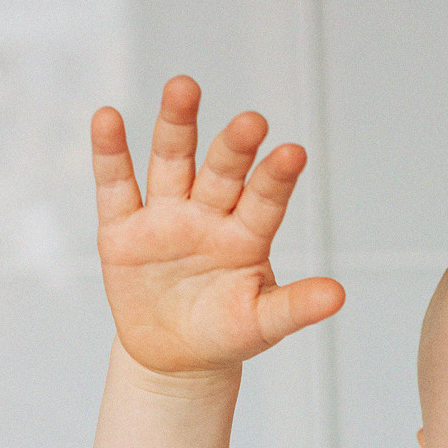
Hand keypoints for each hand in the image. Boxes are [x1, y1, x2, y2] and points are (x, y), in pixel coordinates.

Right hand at [91, 75, 343, 374]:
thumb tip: (338, 295)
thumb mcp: (263, 324)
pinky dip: (110, 153)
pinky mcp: (123, 229)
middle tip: (251, 121)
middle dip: (234, 147)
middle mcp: (209, 214)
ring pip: (172, 162)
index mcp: (247, 235)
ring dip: (177, 125)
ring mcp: (166, 216)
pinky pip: (116, 185)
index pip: (265, 201)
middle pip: (221, 171)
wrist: (177, 358)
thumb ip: (296, 307)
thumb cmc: (228, 334)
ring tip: (185, 88)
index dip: (277, 178)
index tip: (293, 154)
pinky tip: (109, 118)